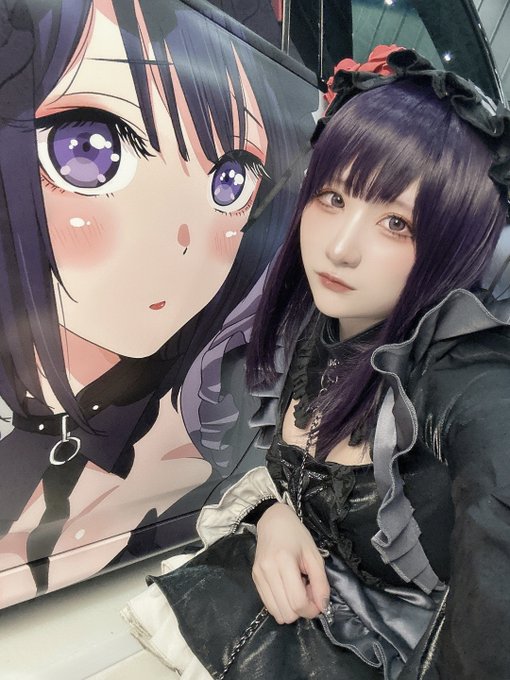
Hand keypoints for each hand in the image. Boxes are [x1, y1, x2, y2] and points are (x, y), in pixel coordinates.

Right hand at [252, 502, 329, 623]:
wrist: (274, 522)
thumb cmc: (297, 536)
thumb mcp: (314, 556)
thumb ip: (321, 582)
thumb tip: (322, 607)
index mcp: (284, 561)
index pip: (297, 602)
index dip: (312, 608)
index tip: (318, 599)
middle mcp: (267, 570)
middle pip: (287, 612)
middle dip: (302, 609)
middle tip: (308, 592)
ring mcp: (258, 576)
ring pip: (277, 613)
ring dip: (291, 609)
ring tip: (297, 590)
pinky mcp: (254, 579)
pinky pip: (269, 606)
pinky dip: (281, 604)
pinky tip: (287, 590)